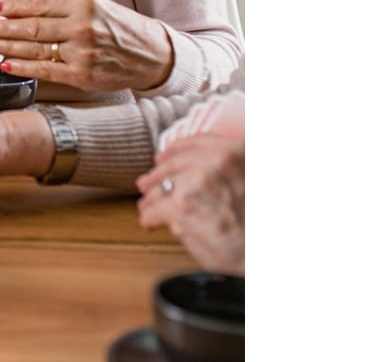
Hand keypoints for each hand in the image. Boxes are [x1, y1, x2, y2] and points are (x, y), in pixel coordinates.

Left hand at [0, 0, 173, 92]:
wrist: (154, 55)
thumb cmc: (123, 29)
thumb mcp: (97, 6)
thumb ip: (65, 9)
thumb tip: (28, 12)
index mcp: (85, 4)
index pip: (40, 4)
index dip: (15, 7)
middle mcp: (82, 27)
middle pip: (32, 27)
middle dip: (4, 27)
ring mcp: (81, 53)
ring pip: (34, 49)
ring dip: (8, 46)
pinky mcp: (81, 75)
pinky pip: (44, 70)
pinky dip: (22, 67)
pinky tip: (6, 63)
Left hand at [136, 134, 244, 274]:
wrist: (259, 261)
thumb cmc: (257, 230)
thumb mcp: (251, 186)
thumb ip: (231, 171)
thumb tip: (199, 168)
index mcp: (237, 154)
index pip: (199, 142)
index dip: (177, 149)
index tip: (164, 156)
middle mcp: (216, 163)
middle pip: (174, 164)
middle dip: (156, 176)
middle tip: (145, 183)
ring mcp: (196, 183)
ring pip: (160, 187)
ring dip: (152, 198)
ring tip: (148, 206)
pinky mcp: (180, 208)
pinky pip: (154, 210)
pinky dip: (150, 218)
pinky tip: (150, 223)